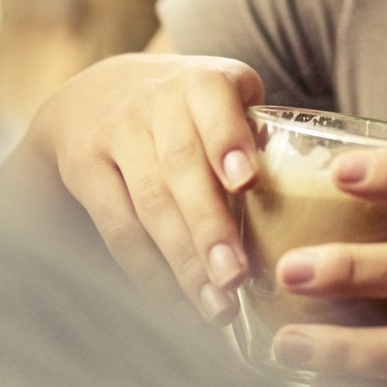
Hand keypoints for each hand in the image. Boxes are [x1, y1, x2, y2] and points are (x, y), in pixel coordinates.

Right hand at [17, 53, 264, 322]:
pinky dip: (148, 269)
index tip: (247, 181)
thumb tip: (303, 202)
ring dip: (183, 261)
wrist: (95, 91)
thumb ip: (257, 135)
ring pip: (149, 202)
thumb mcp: (221, 97)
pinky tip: (176, 301)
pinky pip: (116, 225)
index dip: (228, 141)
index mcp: (202, 81)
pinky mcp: (83, 166)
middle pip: (182, 166)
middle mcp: (156, 101)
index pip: (214, 103)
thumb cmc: (185, 107)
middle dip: (210, 226)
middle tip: (236, 277)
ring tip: (217, 305)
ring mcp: (116, 133)